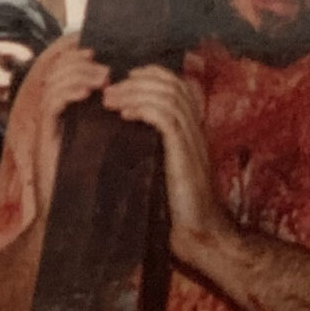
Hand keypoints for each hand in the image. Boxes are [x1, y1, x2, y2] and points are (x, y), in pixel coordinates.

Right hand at [0, 36, 113, 216]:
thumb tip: (135, 92)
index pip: (64, 70)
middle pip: (55, 70)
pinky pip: (51, 105)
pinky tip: (87, 94)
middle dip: (79, 61)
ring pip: (53, 83)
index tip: (99, 48)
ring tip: (103, 78)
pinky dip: (68, 93)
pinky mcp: (45, 138)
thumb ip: (113, 116)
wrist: (78, 216)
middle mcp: (51, 115)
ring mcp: (46, 126)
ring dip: (79, 75)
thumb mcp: (109, 140)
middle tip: (105, 66)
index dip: (76, 54)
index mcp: (65, 112)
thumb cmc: (98, 182)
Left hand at [103, 65, 229, 270]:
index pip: (177, 85)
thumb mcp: (164, 170)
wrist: (201, 235)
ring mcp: (194, 141)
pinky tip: (124, 115)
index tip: (123, 79)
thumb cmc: (177, 209)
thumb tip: (124, 133)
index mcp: (192, 130)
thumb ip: (152, 148)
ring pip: (167, 96)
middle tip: (109, 89)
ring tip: (109, 99)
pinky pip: (166, 117)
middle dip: (136, 80)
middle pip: (171, 84)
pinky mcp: (186, 155)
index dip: (151, 75)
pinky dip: (143, 109)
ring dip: (134, 92)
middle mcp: (196, 130)